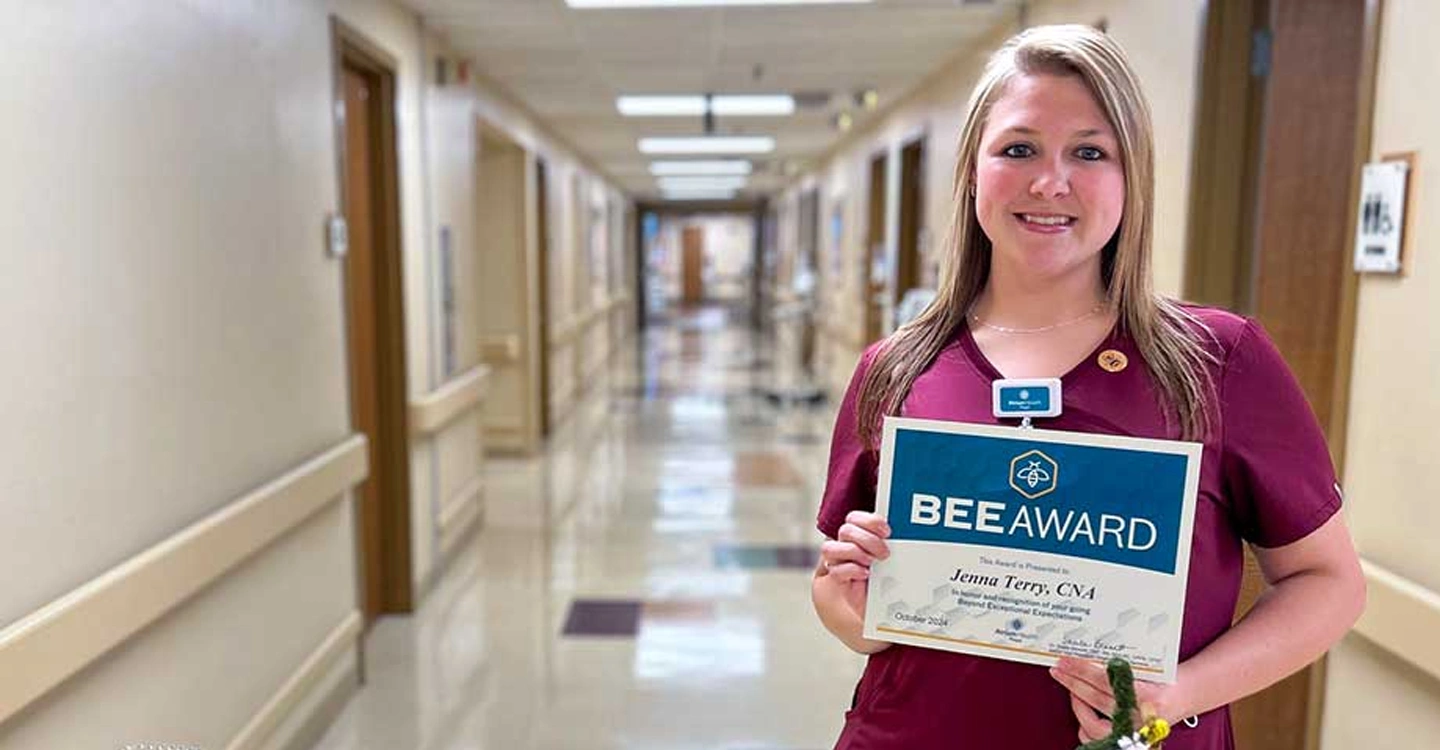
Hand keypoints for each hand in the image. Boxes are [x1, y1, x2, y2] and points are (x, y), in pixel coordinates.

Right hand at [819, 510, 890, 618]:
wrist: (885, 608)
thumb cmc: (891, 579)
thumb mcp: (895, 559)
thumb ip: (895, 544)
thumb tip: (909, 532)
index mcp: (860, 535)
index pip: (854, 518)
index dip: (868, 520)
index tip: (887, 531)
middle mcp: (847, 547)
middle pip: (845, 530)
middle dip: (867, 539)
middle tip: (884, 553)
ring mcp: (840, 563)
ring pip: (830, 548)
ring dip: (854, 552)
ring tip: (872, 562)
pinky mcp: (838, 581)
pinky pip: (836, 571)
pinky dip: (852, 570)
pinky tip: (866, 575)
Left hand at [1050, 656, 1187, 743]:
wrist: (1185, 695)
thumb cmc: (1166, 677)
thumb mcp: (1148, 667)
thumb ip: (1120, 667)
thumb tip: (1084, 657)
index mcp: (1147, 695)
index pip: (1105, 682)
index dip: (1081, 670)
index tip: (1066, 661)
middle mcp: (1141, 718)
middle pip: (1096, 700)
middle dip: (1072, 683)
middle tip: (1058, 670)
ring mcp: (1135, 733)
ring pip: (1094, 726)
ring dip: (1077, 706)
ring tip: (1071, 691)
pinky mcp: (1130, 741)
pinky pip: (1100, 740)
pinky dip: (1086, 728)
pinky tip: (1082, 712)